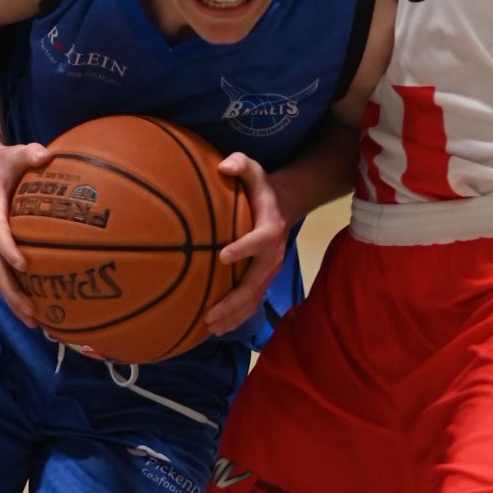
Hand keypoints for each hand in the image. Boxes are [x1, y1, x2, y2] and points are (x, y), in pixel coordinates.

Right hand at [0, 139, 52, 327]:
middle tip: (32, 314)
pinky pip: (5, 272)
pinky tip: (36, 308)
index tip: (24, 265)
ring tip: (36, 323)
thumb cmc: (2, 161)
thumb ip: (30, 153)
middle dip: (13, 293)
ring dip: (14, 300)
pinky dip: (17, 291)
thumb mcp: (15, 152)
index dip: (9, 249)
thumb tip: (47, 155)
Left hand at [205, 151, 291, 337]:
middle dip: (233, 300)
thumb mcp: (253, 170)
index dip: (244, 248)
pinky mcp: (264, 279)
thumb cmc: (260, 188)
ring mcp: (270, 270)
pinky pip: (252, 302)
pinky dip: (237, 317)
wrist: (284, 205)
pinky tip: (218, 329)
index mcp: (270, 226)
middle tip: (209, 314)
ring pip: (254, 298)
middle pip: (255, 282)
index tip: (223, 257)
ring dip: (233, 315)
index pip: (260, 239)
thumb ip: (240, 164)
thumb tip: (224, 165)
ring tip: (210, 328)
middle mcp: (273, 254)